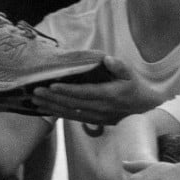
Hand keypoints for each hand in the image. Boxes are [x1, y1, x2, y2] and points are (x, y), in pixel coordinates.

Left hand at [31, 59, 148, 125]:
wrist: (145, 111)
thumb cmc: (134, 88)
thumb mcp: (131, 74)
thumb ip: (119, 66)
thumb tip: (107, 58)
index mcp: (108, 95)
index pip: (84, 93)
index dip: (67, 90)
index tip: (52, 85)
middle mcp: (100, 108)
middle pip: (72, 103)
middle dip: (52, 98)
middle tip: (35, 91)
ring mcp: (96, 116)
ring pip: (70, 112)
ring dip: (51, 106)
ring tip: (34, 100)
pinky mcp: (93, 121)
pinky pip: (73, 117)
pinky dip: (57, 113)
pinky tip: (44, 109)